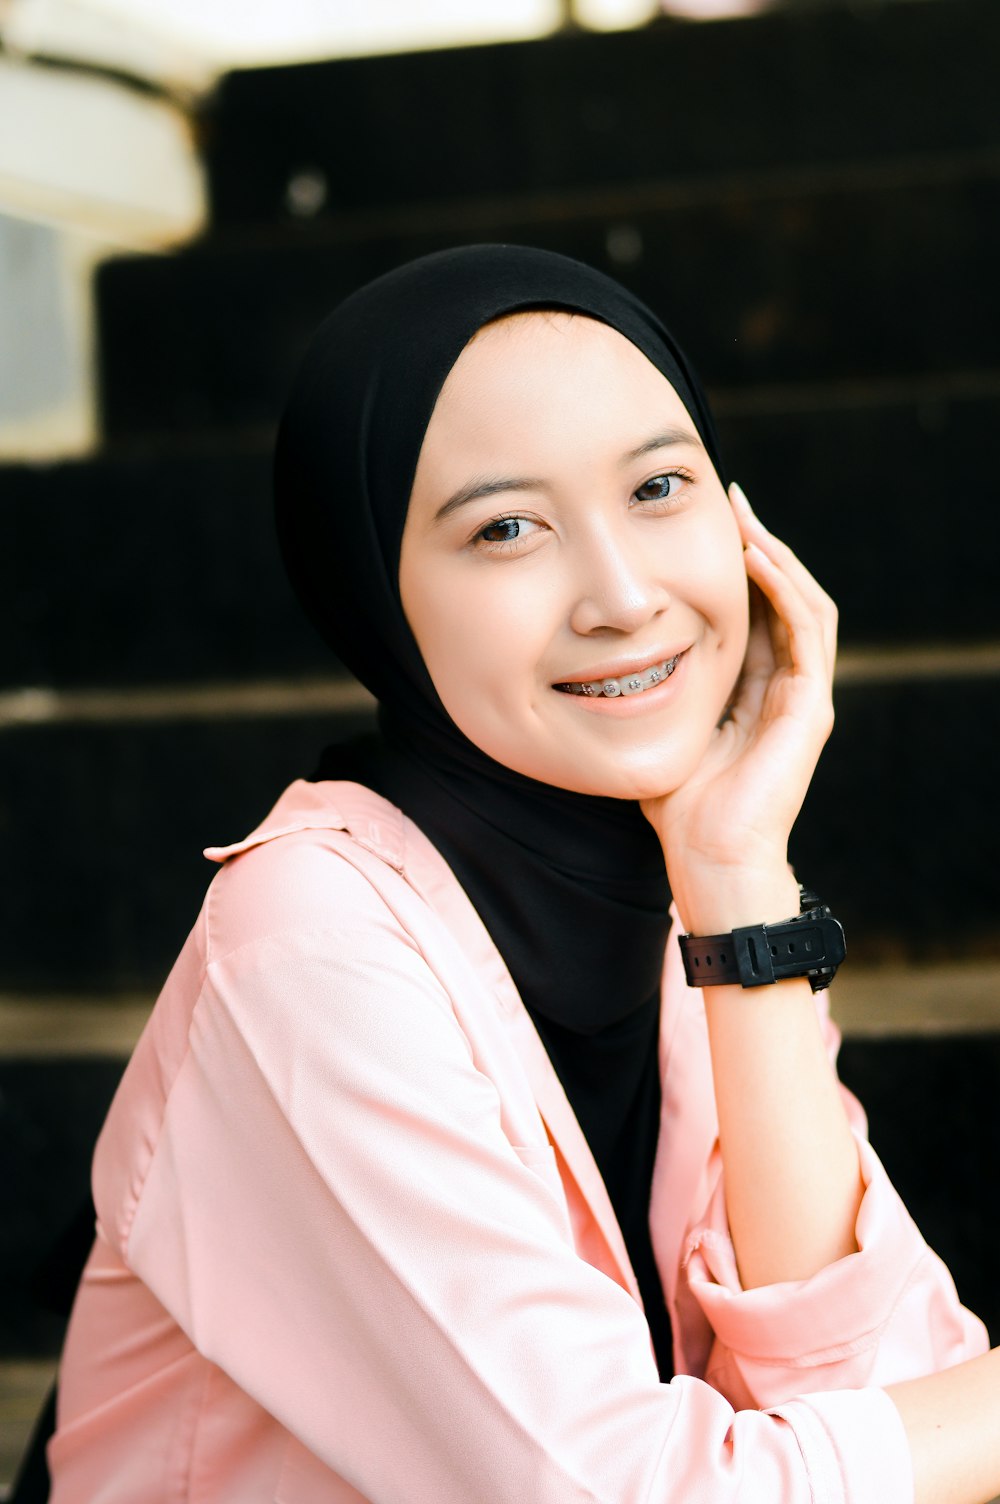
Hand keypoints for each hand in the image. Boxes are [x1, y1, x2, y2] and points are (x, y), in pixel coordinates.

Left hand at [640, 483, 837, 933]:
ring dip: (776, 556)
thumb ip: (647, 692)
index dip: (736, 567)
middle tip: (731, 502)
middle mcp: (785, 687)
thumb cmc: (678, 809)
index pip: (754, 611)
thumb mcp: (657, 730)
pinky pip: (807, 631)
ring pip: (804, 603)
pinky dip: (784, 590)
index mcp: (753, 691)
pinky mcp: (811, 706)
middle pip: (783, 597)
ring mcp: (804, 695)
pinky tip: (756, 558)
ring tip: (745, 518)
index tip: (705, 525)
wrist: (709, 860)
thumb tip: (601, 658)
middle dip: (759, 546)